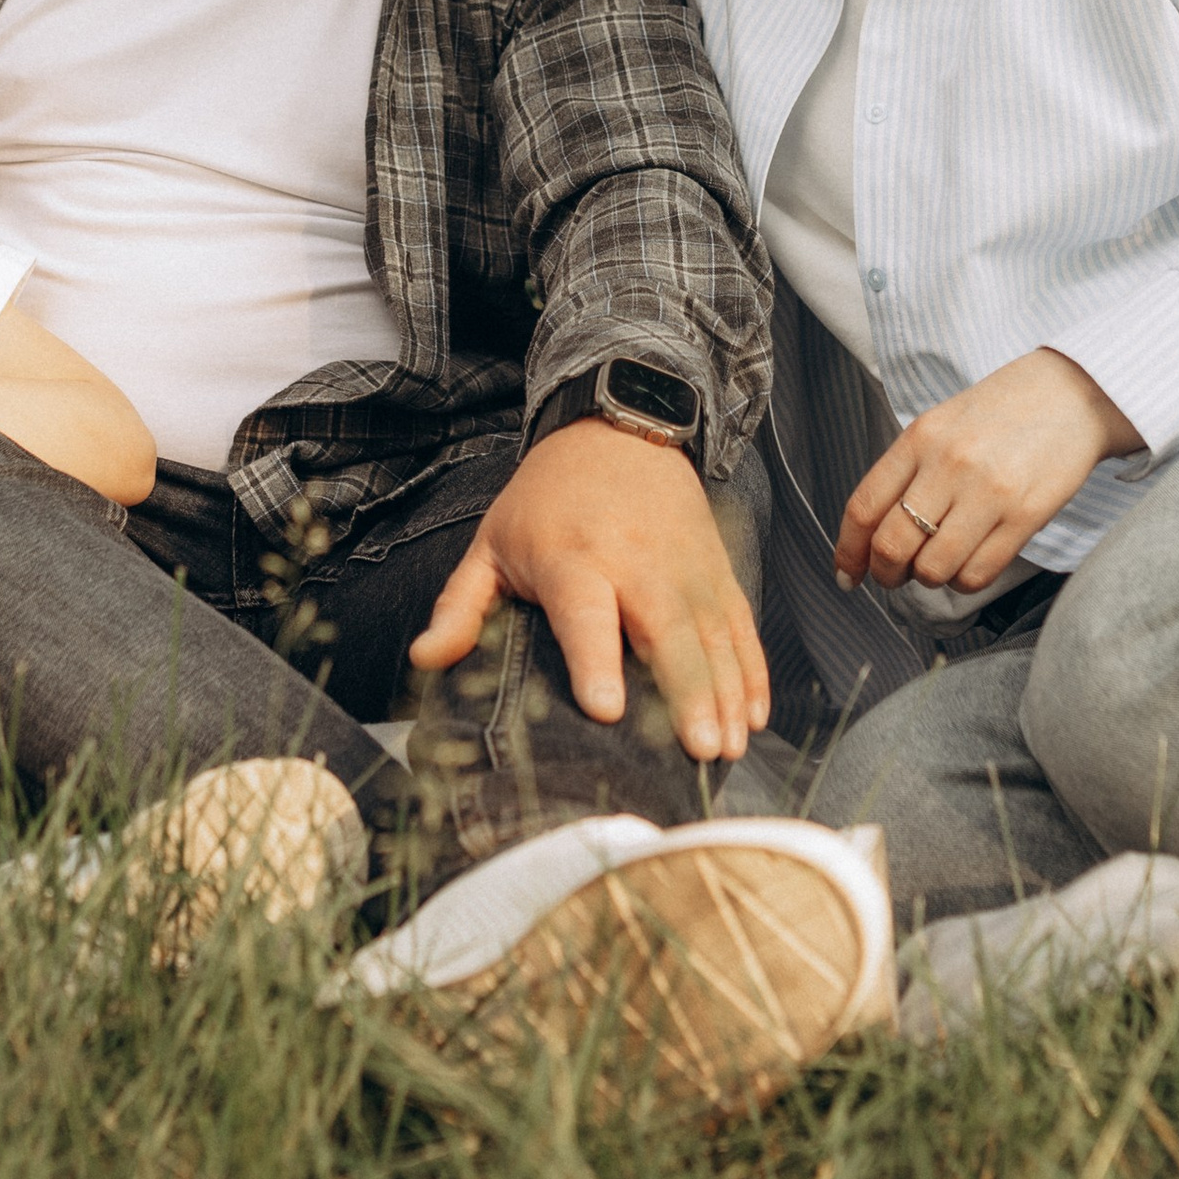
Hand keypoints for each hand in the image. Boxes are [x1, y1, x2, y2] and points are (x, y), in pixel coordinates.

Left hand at [408, 420, 768, 764]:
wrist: (618, 427)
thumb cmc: (547, 498)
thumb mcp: (492, 543)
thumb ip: (461, 606)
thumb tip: (425, 660)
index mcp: (573, 558)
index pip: (585, 613)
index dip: (595, 661)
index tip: (606, 708)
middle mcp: (636, 562)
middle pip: (666, 630)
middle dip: (686, 692)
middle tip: (699, 750)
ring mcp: (684, 565)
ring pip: (711, 635)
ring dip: (725, 693)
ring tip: (728, 749)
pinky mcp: (716, 568)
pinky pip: (738, 623)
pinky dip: (750, 670)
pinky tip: (753, 715)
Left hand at [835, 348, 1142, 598]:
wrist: (1071, 394)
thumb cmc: (1001, 412)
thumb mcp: (941, 424)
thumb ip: (907, 470)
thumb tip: (874, 532)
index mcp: (919, 438)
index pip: (864, 507)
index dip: (849, 551)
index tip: (847, 575)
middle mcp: (948, 465)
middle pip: (892, 545)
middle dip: (885, 574)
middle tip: (893, 576)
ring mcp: (988, 492)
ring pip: (933, 568)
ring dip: (928, 578)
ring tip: (938, 563)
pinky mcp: (1026, 516)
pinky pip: (977, 573)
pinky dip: (964, 581)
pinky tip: (968, 564)